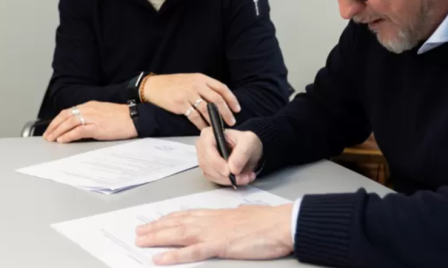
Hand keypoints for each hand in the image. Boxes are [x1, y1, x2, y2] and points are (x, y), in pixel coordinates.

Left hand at [43, 102, 136, 142]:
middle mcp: (89, 109)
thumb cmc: (123, 117)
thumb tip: (80, 125)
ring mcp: (93, 118)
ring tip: (52, 139)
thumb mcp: (104, 113)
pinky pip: (78, 131)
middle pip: (65, 116)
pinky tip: (63, 140)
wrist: (136, 118)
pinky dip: (68, 135)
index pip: (69, 111)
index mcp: (91, 105)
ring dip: (58, 131)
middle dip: (54, 126)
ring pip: (69, 122)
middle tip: (48, 135)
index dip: (58, 120)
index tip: (52, 127)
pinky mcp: (97, 127)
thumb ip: (92, 116)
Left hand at [135, 203, 293, 263]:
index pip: (189, 215)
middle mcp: (213, 221)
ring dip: (158, 237)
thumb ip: (236, 219)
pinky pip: (192, 252)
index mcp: (220, 215)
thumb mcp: (248, 216)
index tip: (156, 221)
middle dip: (157, 227)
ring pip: (180, 234)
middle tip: (139, 231)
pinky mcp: (220, 246)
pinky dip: (174, 256)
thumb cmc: (270, 222)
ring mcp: (215, 232)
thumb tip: (232, 219)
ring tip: (141, 241)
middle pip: (179, 223)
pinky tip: (160, 258)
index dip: (170, 219)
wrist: (282, 223)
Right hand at [143, 73, 239, 129]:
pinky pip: (194, 116)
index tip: (237, 109)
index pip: (222, 88)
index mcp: (202, 78)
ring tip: (220, 126)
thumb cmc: (174, 84)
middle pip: (217, 100)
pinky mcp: (180, 104)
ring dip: (215, 119)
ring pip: (207, 109)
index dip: (231, 99)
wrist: (154, 86)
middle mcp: (197, 85)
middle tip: (232, 121)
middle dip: (226, 112)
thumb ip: (205, 87)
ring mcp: (188, 95)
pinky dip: (201, 124)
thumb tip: (220, 100)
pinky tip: (205, 128)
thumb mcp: (192, 79)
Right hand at [197, 127, 262, 185]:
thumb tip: (232, 168)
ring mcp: (205, 159)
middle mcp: (203, 146)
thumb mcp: (249, 142)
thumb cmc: (246, 142)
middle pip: (206, 164)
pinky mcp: (208, 170)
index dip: (216, 162)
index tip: (229, 171)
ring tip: (246, 177)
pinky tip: (241, 178)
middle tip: (241, 176)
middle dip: (224, 174)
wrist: (249, 151)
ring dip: (228, 179)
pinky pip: (214, 179)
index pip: (207, 149)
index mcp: (209, 134)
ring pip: (211, 174)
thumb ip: (242, 153)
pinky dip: (228, 181)